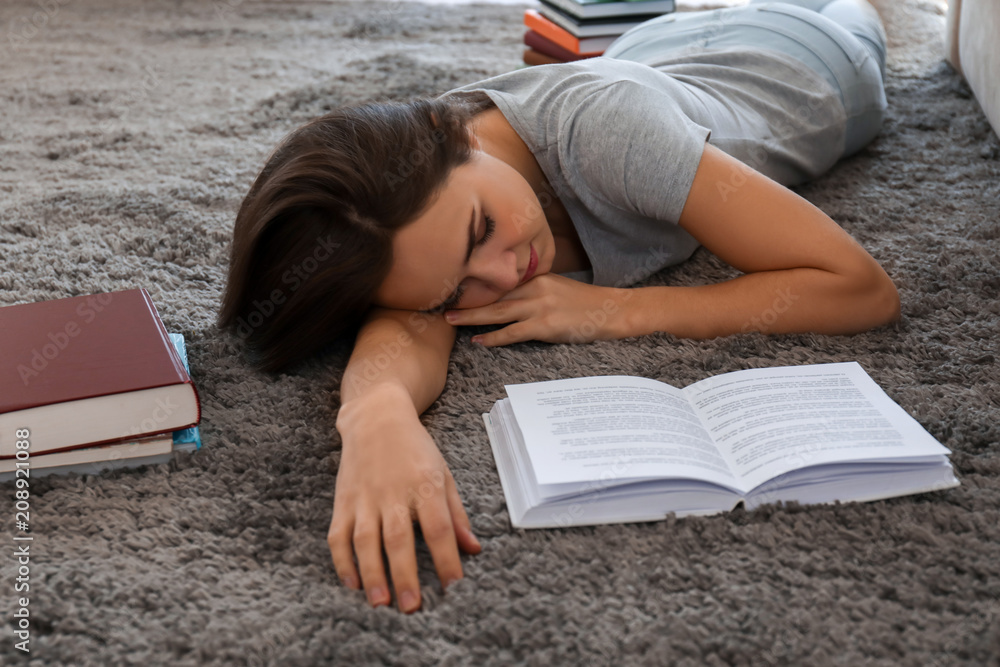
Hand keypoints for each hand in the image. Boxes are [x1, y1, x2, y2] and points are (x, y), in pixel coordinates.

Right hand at [328, 402, 480, 612]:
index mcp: (425, 485)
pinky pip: (338, 535)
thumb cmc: (415, 448)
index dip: (446, 558)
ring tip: (381, 603)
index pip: (438, 528)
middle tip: (412, 607)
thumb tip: (473, 548)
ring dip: (372, 574)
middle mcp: (394, 492)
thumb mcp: (444, 473)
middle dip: (405, 576)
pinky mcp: (343, 500)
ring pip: (365, 541)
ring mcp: (365, 497)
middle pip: (399, 539)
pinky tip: (352, 583)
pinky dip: (342, 561)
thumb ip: (457, 513)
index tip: (453, 585)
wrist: (376, 417)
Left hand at [444, 273, 629, 345]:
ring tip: (450, 321)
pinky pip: (513, 332)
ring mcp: (540, 306)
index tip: (453, 288)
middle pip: (493, 294)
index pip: (500, 281)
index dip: (475, 287)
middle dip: (466, 300)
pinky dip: (494, 337)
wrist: (611, 310)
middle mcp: (534, 287)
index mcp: (536, 277)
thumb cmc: (585, 303)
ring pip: (498, 311)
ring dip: (472, 317)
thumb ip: (533, 290)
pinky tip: (479, 340)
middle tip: (441, 304)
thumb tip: (508, 298)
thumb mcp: (556, 288)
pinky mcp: (546, 324)